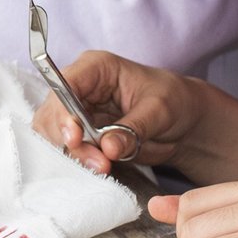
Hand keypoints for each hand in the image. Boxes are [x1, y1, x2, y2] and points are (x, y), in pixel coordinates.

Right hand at [32, 50, 205, 173]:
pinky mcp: (82, 136)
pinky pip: (67, 150)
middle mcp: (80, 87)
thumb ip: (134, 128)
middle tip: (98, 162)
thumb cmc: (175, 102)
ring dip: (73, 154)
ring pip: (55, 135)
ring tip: (103, 167)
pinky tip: (98, 169)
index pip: (65, 84)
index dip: (63, 111)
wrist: (184, 124)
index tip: (74, 138)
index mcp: (96, 67)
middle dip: (69, 140)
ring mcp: (78, 113)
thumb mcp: (160, 110)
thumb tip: (108, 147)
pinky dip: (77, 161)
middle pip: (53, 112)